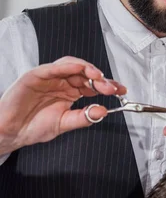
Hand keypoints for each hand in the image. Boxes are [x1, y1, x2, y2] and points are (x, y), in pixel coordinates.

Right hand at [0, 56, 126, 154]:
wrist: (11, 132)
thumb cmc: (34, 127)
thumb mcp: (65, 124)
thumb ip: (84, 117)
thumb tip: (104, 111)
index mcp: (69, 92)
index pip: (92, 84)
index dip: (107, 85)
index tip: (121, 90)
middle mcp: (61, 82)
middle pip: (85, 73)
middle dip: (101, 79)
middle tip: (112, 87)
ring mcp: (49, 77)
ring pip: (72, 65)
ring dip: (87, 69)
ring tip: (99, 77)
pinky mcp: (36, 75)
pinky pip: (53, 67)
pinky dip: (68, 66)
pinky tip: (80, 69)